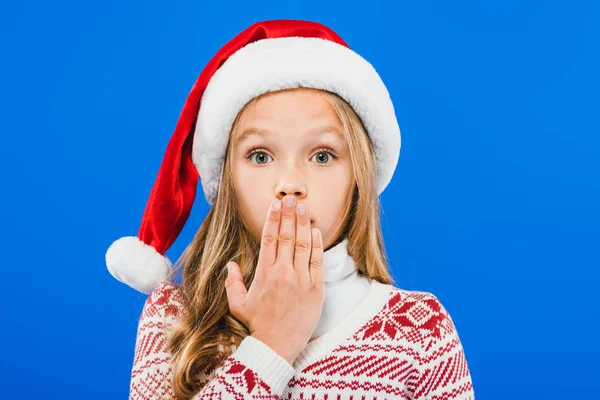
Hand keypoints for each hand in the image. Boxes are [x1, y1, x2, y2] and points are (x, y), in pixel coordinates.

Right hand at [224, 195, 324, 364]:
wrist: (277, 346)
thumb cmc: (257, 325)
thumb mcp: (238, 304)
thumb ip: (233, 282)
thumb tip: (230, 264)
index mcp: (264, 273)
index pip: (268, 238)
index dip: (273, 219)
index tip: (276, 204)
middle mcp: (282, 273)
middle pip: (286, 236)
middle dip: (289, 214)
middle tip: (292, 198)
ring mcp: (301, 280)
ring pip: (303, 245)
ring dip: (304, 224)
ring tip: (305, 208)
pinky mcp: (315, 289)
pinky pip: (317, 261)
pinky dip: (317, 245)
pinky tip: (316, 231)